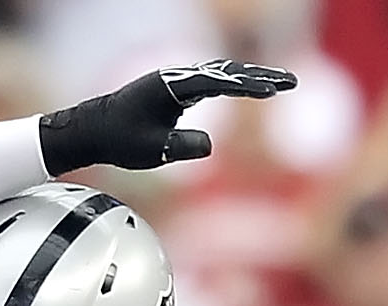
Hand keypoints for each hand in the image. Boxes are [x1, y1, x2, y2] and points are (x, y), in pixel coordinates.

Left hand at [37, 60, 298, 173]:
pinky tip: (252, 86)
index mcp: (172, 87)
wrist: (96, 128)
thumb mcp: (153, 151)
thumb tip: (210, 145)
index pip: (217, 83)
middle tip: (291, 82)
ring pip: (222, 74)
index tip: (272, 91)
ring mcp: (178, 81)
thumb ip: (182, 147)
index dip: (247, 87)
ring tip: (281, 83)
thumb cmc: (122, 140)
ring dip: (252, 77)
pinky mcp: (178, 89)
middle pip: (227, 72)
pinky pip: (214, 81)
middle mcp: (177, 78)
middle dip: (261, 77)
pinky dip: (236, 82)